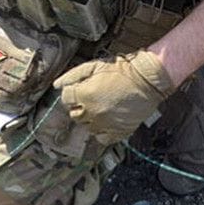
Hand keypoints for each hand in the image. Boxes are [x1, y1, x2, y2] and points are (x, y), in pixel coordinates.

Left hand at [52, 50, 177, 145]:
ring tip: (102, 107)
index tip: (80, 90)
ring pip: (87, 127)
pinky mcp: (118, 132)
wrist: (147, 81)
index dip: (72, 93)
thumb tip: (57, 84)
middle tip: (92, 98)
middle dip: (80, 106)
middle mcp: (92, 113)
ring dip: (90, 119)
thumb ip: (73, 75)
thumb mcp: (95, 66)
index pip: (66, 99)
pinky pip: (102, 138)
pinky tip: (108, 120)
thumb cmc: (122, 70)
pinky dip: (102, 131)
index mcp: (84, 95)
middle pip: (74, 115)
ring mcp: (105, 124)